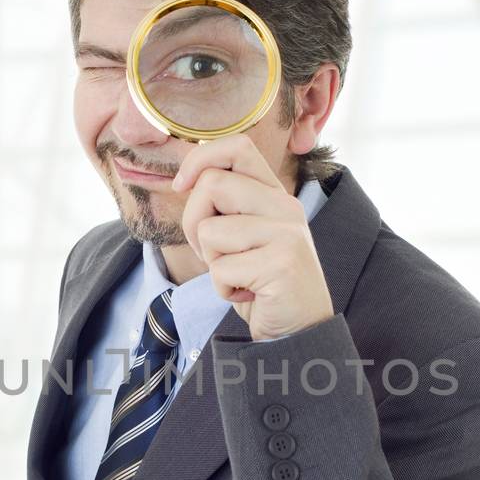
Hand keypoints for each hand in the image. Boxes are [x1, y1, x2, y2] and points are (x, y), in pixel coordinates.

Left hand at [170, 135, 333, 341]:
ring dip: (211, 262)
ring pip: (210, 229)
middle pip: (212, 183)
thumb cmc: (260, 286)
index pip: (237, 146)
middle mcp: (285, 207)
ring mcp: (286, 234)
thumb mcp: (242, 237)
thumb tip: (186, 180)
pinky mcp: (281, 264)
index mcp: (275, 195)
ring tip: (237, 277)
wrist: (298, 334)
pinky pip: (220, 269)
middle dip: (193, 222)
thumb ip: (225, 207)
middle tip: (213, 253)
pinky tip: (248, 296)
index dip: (200, 159)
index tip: (181, 186)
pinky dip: (222, 289)